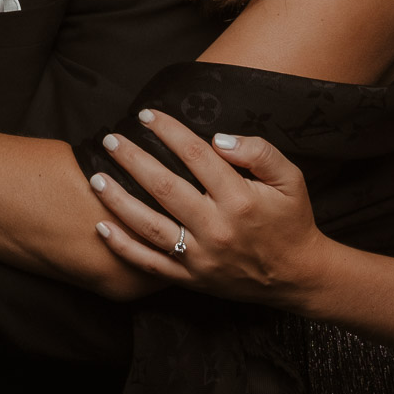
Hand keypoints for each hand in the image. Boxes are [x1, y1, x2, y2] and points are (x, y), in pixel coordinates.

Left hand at [86, 110, 329, 308]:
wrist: (297, 276)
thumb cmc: (291, 220)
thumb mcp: (290, 179)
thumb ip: (259, 152)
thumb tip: (218, 138)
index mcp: (239, 199)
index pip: (195, 155)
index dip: (168, 131)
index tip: (146, 115)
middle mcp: (216, 228)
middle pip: (163, 187)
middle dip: (132, 159)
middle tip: (110, 139)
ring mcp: (201, 257)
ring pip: (149, 226)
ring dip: (118, 200)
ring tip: (96, 177)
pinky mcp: (191, 279)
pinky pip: (149, 264)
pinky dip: (123, 247)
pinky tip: (101, 227)